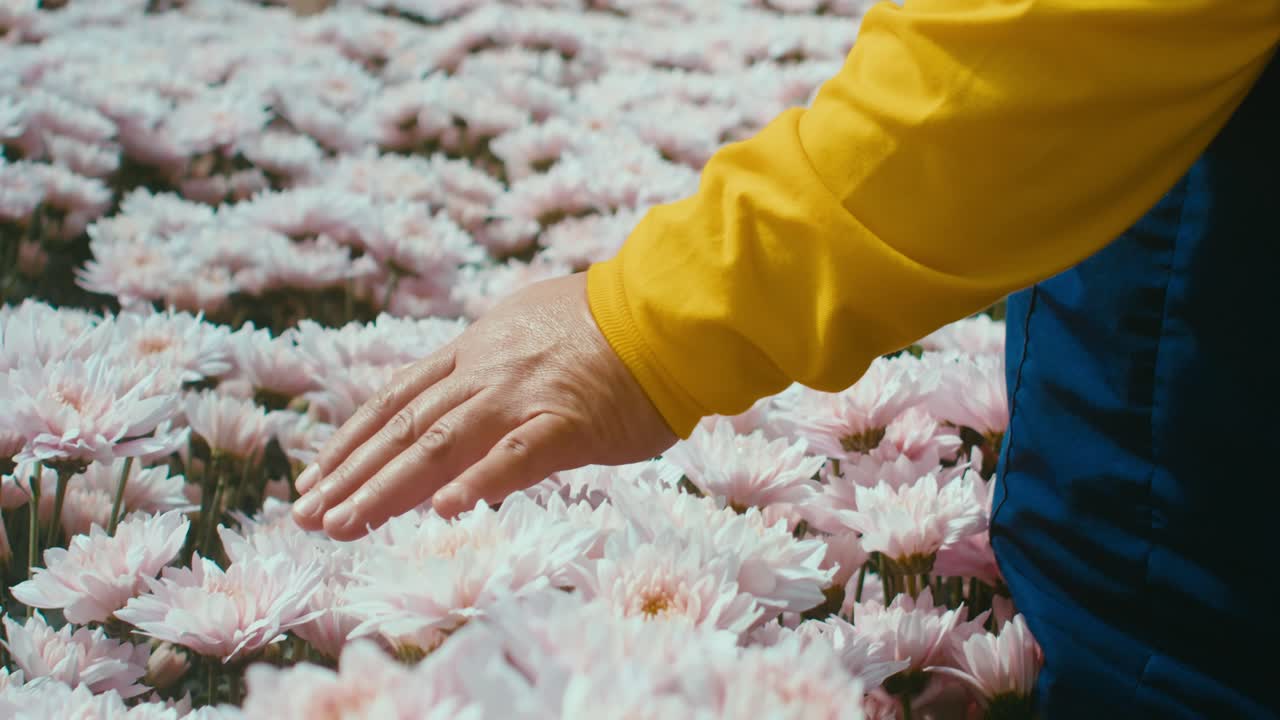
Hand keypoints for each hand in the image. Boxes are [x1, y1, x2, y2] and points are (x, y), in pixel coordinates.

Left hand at [290, 272, 677, 539]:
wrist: (667, 311)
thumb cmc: (613, 328)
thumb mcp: (534, 333)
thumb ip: (497, 376)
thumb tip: (472, 425)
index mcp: (477, 351)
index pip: (397, 399)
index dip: (352, 440)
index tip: (316, 475)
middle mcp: (486, 371)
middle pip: (403, 428)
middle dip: (349, 475)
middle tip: (305, 517)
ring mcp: (522, 395)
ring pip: (439, 445)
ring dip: (385, 488)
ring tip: (343, 525)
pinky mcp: (566, 421)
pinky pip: (516, 456)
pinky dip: (478, 482)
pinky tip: (443, 512)